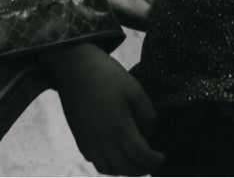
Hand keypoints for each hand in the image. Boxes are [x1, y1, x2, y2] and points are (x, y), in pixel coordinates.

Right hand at [38, 42, 163, 174]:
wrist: (71, 65)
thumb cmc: (105, 74)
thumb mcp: (135, 89)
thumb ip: (147, 115)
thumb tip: (148, 134)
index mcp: (119, 126)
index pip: (141, 157)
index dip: (155, 160)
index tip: (162, 155)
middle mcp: (102, 138)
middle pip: (126, 168)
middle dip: (143, 168)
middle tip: (152, 161)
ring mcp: (87, 139)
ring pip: (108, 169)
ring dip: (125, 170)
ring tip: (135, 161)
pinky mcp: (78, 136)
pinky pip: (94, 160)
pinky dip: (108, 164)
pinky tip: (116, 154)